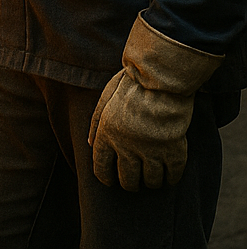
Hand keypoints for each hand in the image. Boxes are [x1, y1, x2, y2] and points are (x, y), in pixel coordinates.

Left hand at [88, 71, 192, 189]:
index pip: (101, 169)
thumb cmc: (131, 86)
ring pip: (151, 182)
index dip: (106, 178)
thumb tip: (90, 144)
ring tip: (152, 176)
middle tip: (134, 180)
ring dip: (151, 181)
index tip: (110, 179)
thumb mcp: (106, 99)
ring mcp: (150, 152)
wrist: (159, 80)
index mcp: (106, 135)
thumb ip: (96, 122)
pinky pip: (172, 177)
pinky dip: (170, 178)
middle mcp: (126, 148)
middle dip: (129, 183)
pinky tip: (169, 173)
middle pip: (128, 181)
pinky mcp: (173, 153)